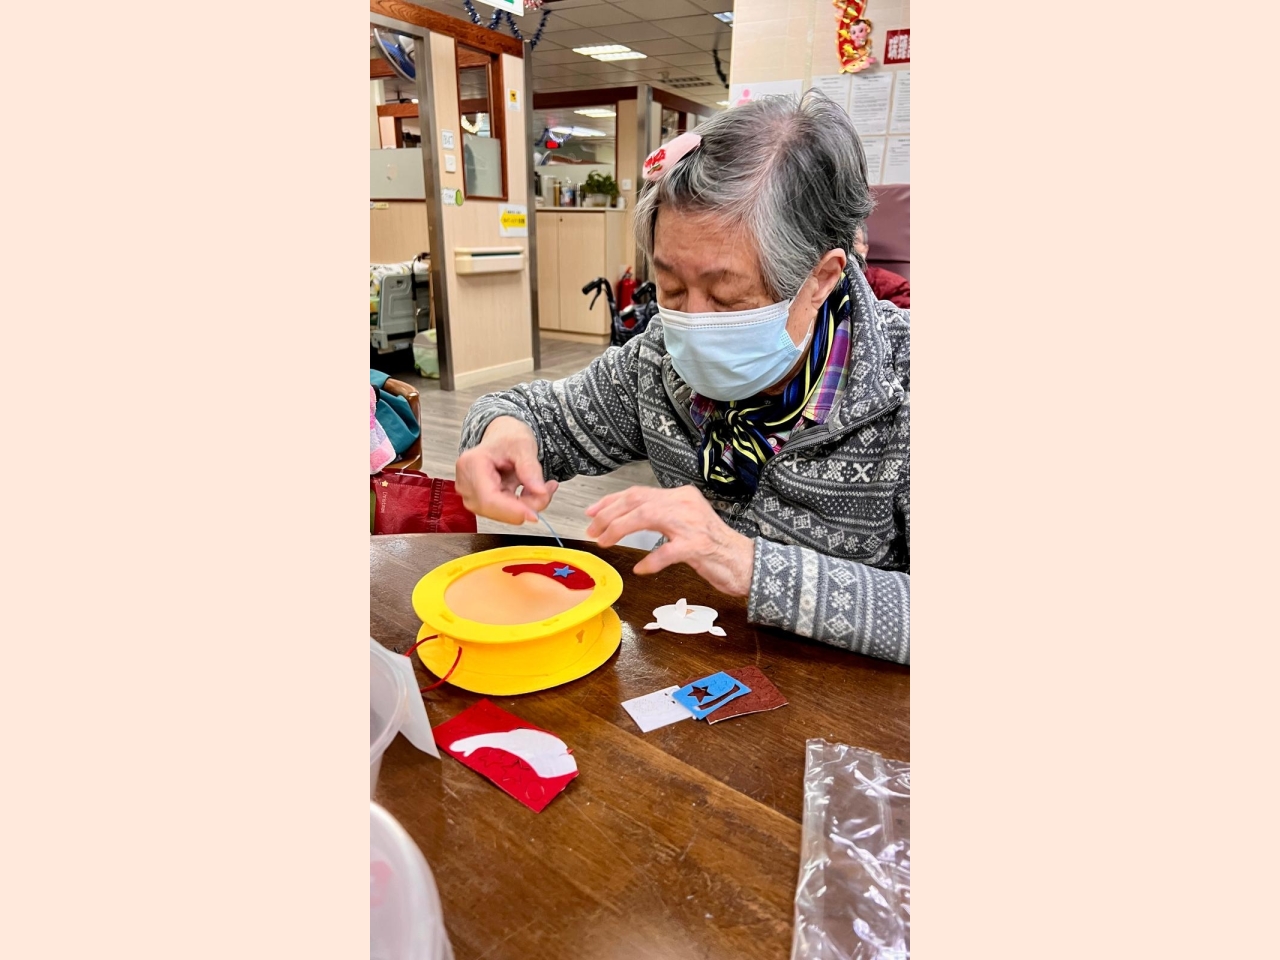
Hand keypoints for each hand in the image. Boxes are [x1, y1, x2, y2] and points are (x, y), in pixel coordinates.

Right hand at [455, 416, 557, 524]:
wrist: (502, 436)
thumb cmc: (508, 437)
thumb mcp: (524, 446)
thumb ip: (531, 469)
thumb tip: (540, 493)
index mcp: (472, 464)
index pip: (488, 498)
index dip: (511, 511)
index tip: (534, 514)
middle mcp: (466, 482)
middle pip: (493, 509)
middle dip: (523, 507)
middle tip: (546, 492)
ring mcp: (471, 493)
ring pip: (500, 513)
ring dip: (524, 506)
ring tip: (541, 486)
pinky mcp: (480, 501)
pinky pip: (502, 512)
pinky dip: (521, 505)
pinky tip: (532, 490)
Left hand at [585, 485, 753, 596]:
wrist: (745, 562)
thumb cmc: (712, 547)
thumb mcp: (684, 523)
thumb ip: (660, 516)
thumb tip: (624, 518)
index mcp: (681, 495)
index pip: (639, 493)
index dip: (611, 502)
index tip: (592, 513)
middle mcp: (686, 503)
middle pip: (638, 501)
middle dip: (609, 515)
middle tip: (592, 530)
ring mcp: (692, 524)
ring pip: (647, 517)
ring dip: (620, 530)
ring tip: (605, 543)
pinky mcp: (698, 546)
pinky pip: (666, 551)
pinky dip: (650, 561)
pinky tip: (640, 569)